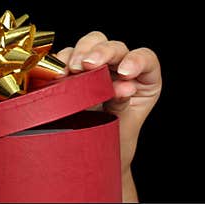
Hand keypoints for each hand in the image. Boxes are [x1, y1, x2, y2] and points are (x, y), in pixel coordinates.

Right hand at [55, 31, 160, 173]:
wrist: (93, 159)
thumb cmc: (115, 142)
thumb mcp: (124, 127)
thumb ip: (123, 105)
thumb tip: (124, 88)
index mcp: (144, 79)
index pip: (146, 59)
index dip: (136, 60)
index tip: (124, 73)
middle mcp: (121, 68)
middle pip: (115, 47)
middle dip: (101, 52)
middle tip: (88, 64)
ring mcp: (97, 67)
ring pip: (91, 43)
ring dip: (79, 54)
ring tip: (72, 70)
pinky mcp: (75, 71)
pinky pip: (67, 57)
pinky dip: (61, 62)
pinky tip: (59, 74)